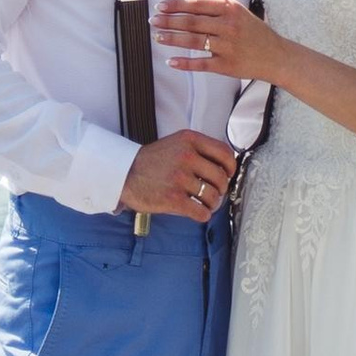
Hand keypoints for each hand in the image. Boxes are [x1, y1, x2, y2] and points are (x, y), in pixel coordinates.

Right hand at [119, 128, 241, 222]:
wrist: (124, 174)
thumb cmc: (152, 161)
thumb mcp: (175, 143)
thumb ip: (198, 149)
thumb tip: (225, 167)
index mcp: (189, 140)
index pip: (225, 152)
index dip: (231, 167)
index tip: (228, 174)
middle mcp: (186, 157)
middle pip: (221, 177)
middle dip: (222, 188)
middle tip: (215, 192)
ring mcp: (179, 178)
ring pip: (213, 196)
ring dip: (213, 203)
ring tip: (206, 204)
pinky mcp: (173, 199)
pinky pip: (201, 212)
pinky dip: (203, 215)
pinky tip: (198, 212)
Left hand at [152, 0, 274, 80]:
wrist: (276, 56)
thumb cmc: (253, 31)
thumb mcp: (236, 8)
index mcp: (230, 9)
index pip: (197, 4)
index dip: (176, 5)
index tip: (160, 6)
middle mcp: (228, 26)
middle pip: (192, 22)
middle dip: (169, 22)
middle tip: (153, 21)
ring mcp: (228, 47)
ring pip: (194, 42)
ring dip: (172, 39)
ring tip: (157, 37)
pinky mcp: (227, 66)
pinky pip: (202, 64)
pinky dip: (185, 63)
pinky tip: (171, 61)